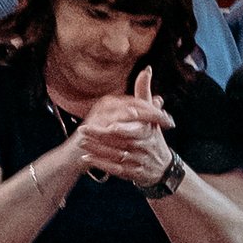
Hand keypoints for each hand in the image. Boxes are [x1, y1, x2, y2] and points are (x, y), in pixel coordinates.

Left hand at [74, 71, 176, 186]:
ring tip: (81, 142)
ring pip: (116, 155)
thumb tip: (146, 69)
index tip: (109, 123)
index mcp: (148, 132)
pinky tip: (87, 158)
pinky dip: (101, 164)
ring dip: (98, 150)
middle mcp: (144, 147)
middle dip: (102, 137)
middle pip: (121, 142)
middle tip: (83, 130)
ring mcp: (138, 161)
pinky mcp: (132, 173)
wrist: (162, 167)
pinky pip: (115, 169)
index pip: (135, 130)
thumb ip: (144, 93)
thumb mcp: (151, 115)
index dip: (123, 128)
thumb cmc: (153, 136)